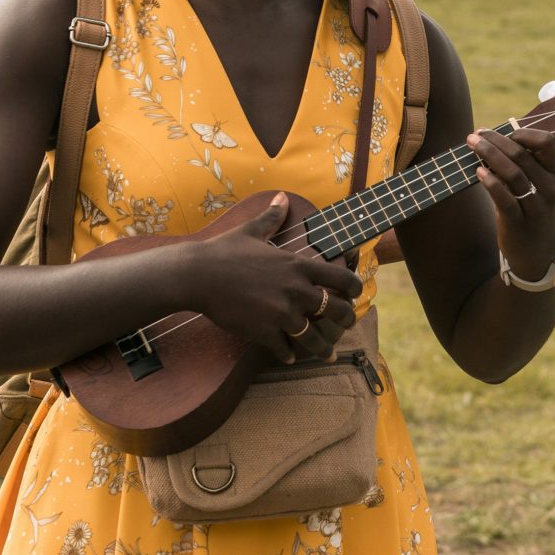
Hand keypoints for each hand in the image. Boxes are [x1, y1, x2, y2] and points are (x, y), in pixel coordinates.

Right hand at [187, 193, 360, 362]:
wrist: (198, 275)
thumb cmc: (224, 250)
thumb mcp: (252, 230)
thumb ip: (273, 216)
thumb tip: (282, 197)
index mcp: (298, 265)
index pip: (341, 278)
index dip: (354, 288)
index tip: (356, 294)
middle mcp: (296, 290)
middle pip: (336, 311)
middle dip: (345, 320)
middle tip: (346, 325)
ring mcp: (282, 313)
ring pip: (314, 338)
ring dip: (323, 349)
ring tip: (327, 355)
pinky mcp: (264, 332)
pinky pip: (285, 349)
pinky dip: (289, 355)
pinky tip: (290, 357)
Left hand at [468, 127, 554, 280]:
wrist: (538, 255)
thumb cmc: (532, 213)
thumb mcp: (536, 188)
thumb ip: (521, 166)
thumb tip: (492, 140)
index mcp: (554, 174)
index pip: (547, 142)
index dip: (522, 132)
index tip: (499, 132)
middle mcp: (549, 188)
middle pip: (522, 154)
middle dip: (495, 140)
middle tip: (475, 135)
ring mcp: (536, 207)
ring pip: (513, 173)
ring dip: (489, 155)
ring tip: (472, 146)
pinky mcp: (519, 223)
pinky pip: (505, 199)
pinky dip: (490, 182)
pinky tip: (478, 171)